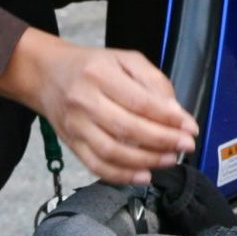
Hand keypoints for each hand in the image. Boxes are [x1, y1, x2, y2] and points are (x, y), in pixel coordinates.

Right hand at [26, 35, 199, 185]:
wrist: (47, 74)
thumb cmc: (91, 66)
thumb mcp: (125, 59)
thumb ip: (153, 81)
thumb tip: (175, 112)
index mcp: (100, 74)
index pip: (140, 101)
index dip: (169, 118)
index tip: (189, 126)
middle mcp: (85, 100)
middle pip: (128, 128)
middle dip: (163, 140)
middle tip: (185, 145)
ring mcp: (76, 125)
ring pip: (112, 151)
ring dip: (146, 160)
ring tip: (169, 159)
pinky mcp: (71, 144)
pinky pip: (96, 166)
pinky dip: (121, 176)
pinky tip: (143, 175)